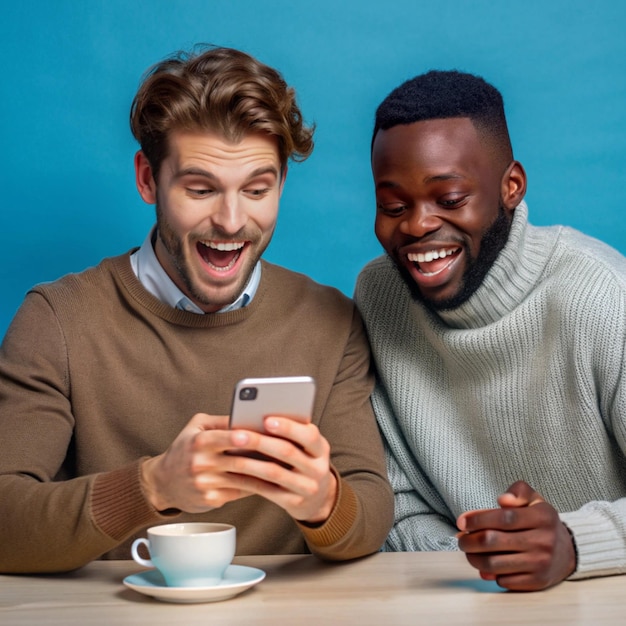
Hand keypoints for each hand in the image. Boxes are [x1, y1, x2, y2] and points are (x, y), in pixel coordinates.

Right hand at [141, 413, 336, 523]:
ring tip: (287, 467)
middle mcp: (200, 463)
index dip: (242, 436)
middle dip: (263, 457)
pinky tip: (274, 482)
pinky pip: (240, 492)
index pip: (223, 437)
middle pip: (237, 460)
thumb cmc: (185, 448)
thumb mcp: (196, 427)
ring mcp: (205, 484)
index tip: (261, 434)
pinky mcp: (211, 500)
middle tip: (287, 453)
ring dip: (266, 474)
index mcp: (198, 442)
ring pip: (243, 478)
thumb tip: (250, 415)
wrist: (163, 483)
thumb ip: (221, 421)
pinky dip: (258, 486)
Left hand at [226, 416, 336, 523]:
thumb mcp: (308, 448)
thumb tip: (262, 417)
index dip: (288, 427)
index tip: (266, 420)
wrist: (318, 498)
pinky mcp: (294, 503)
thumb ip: (294, 434)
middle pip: (288, 452)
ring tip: (231, 453)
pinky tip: (234, 473)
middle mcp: (318, 469)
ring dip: (250, 461)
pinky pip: (267, 490)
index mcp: (321, 449)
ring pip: (274, 472)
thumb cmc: (305, 463)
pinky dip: (248, 480)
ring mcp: (307, 488)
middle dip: (261, 442)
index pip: (309, 435)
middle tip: (239, 435)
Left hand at [456, 481, 575, 590]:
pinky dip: (490, 574)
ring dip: (474, 558)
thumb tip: (502, 500)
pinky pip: (504, 580)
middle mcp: (543, 541)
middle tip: (461, 538)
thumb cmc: (542, 522)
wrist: (568, 551)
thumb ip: (518, 492)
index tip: (461, 521)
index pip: (504, 517)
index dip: (478, 519)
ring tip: (469, 551)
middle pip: (493, 541)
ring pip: (494, 563)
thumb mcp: (534, 499)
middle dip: (469, 540)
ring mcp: (541, 563)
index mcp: (542, 517)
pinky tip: (485, 565)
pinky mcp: (537, 581)